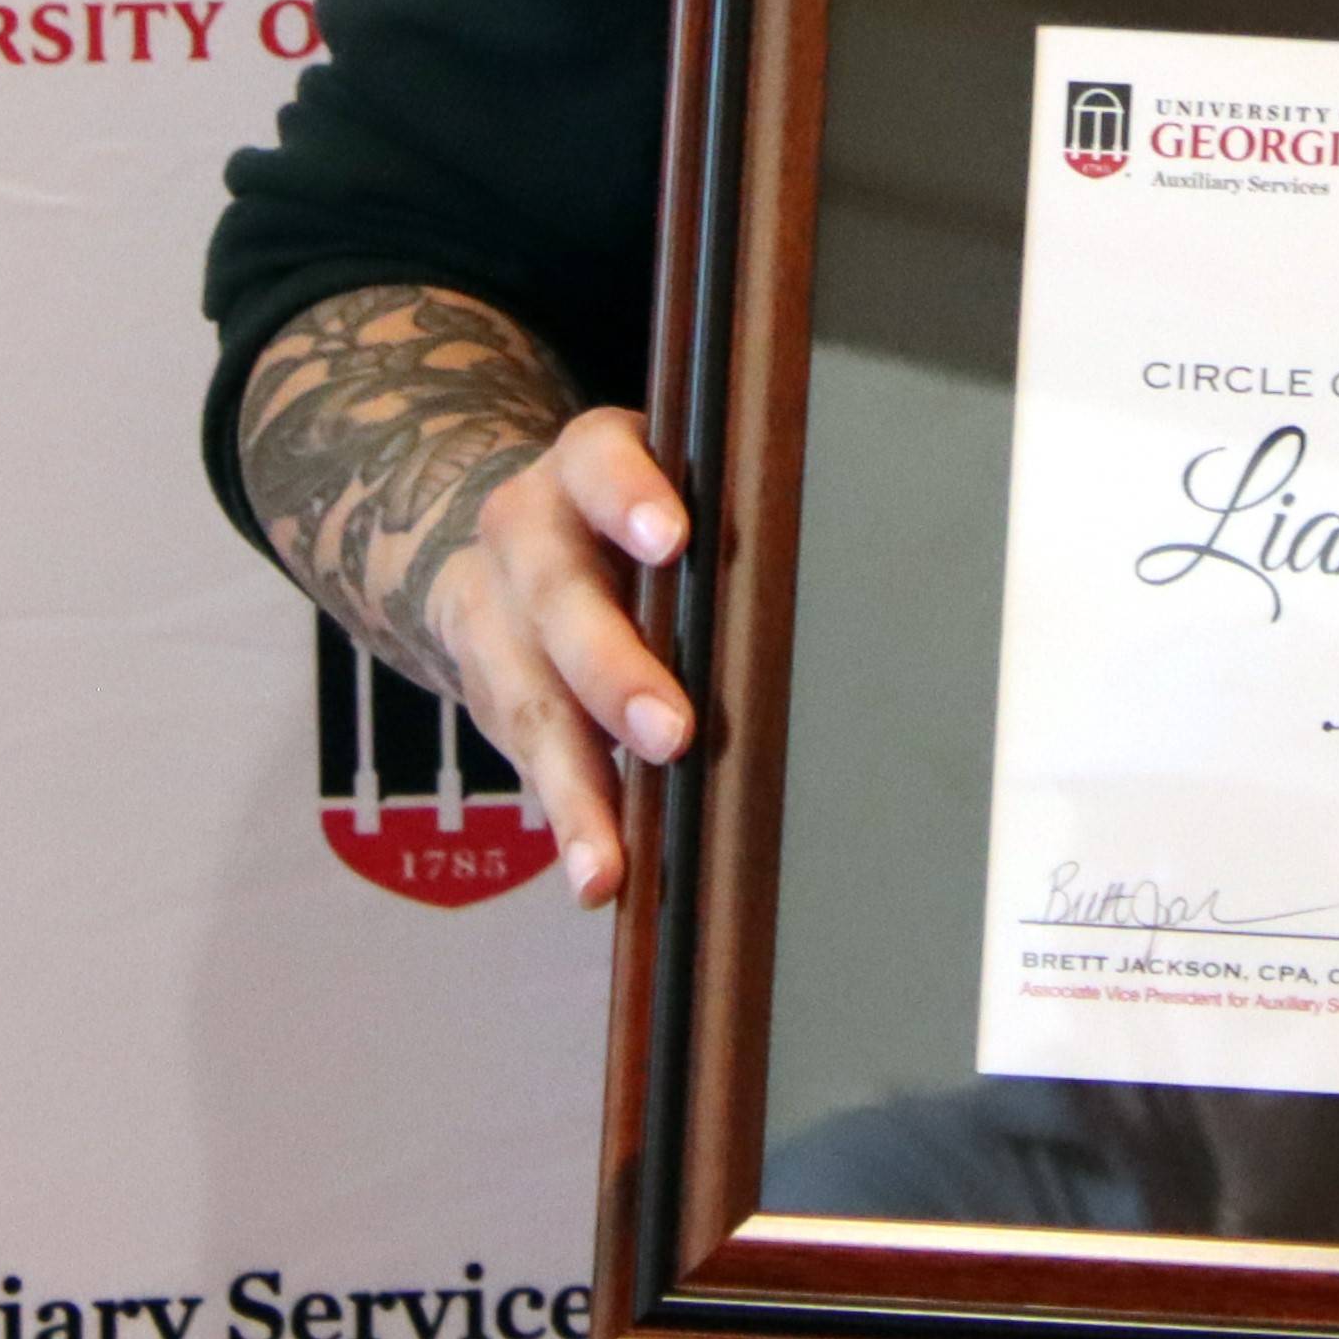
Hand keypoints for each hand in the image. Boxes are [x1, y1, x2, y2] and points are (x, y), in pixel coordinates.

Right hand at [429, 405, 693, 908]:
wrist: (504, 546)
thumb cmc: (627, 516)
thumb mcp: (660, 480)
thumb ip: (718, 510)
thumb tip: (848, 568)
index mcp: (586, 465)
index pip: (602, 464)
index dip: (630, 498)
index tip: (673, 541)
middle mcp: (528, 534)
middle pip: (562, 598)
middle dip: (615, 671)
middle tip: (673, 731)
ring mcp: (495, 618)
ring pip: (532, 700)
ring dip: (578, 784)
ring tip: (611, 855)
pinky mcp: (490, 693)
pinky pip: (526, 763)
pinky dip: (568, 822)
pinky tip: (597, 874)